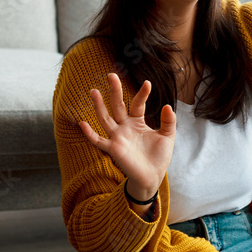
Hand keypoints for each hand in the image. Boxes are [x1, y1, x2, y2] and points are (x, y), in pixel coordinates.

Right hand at [79, 73, 174, 200]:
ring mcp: (117, 137)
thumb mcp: (167, 136)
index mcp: (137, 122)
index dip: (142, 94)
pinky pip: (98, 140)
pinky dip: (90, 133)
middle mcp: (125, 127)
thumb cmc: (158, 156)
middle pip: (117, 105)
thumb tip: (168, 105)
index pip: (137, 103)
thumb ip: (168, 121)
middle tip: (111, 75)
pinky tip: (83, 123)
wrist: (153, 176)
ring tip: (94, 91)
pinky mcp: (113, 149)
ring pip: (105, 118)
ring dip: (99, 106)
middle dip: (114, 90)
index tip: (148, 83)